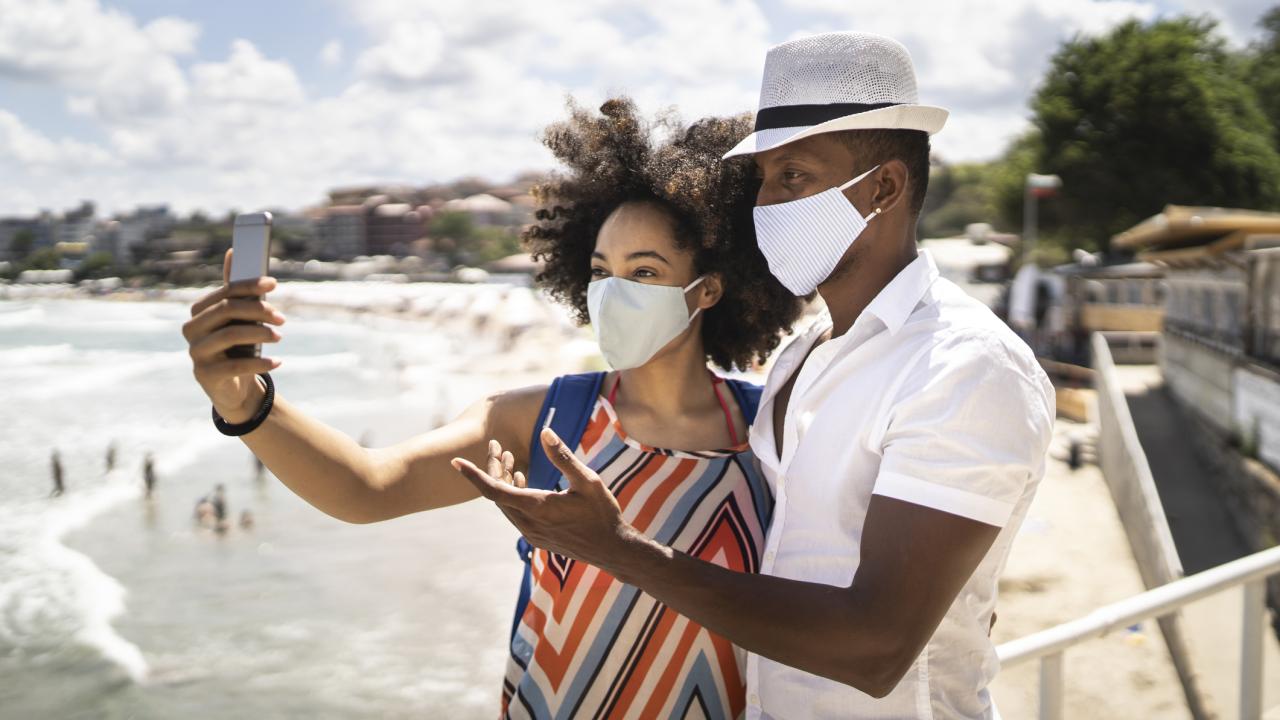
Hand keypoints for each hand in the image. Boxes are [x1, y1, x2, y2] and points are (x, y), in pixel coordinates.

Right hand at [182, 248, 286, 422]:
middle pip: (227, 310)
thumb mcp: (238, 318)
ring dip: (261, 333)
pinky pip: (235, 365)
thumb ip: (235, 289)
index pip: (225, 292)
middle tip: (282, 318)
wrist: (233, 387)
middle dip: (258, 310)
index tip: (273, 284)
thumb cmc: (237, 346)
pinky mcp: (205, 375)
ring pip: (230, 335)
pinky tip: (277, 362)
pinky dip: (261, 363)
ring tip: (279, 337)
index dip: (250, 286)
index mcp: (199, 311)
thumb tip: (233, 251)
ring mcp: (196, 353)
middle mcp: (192, 330)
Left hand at [453, 429, 633, 571]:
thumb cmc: (603, 514)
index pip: (494, 490)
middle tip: (498, 446)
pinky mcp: (538, 537)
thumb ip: (563, 457)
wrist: (612, 550)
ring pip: (505, 504)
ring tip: (510, 458)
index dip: (473, 475)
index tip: (455, 462)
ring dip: (504, 480)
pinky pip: (515, 513)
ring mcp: (532, 533)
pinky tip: (521, 478)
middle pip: (497, 494)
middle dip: (493, 468)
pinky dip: (512, 494)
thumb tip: (545, 432)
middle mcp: (529, 523)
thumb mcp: (588, 481)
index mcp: (537, 508)